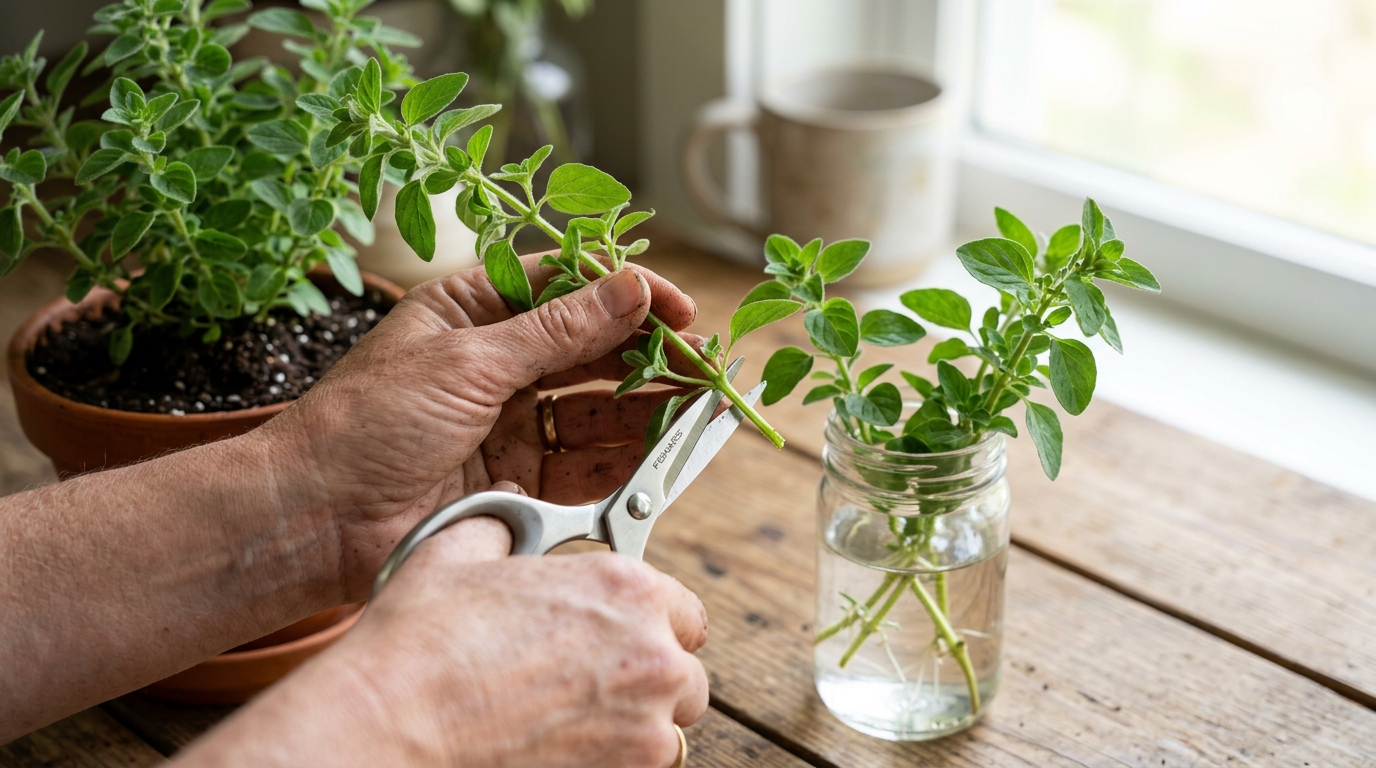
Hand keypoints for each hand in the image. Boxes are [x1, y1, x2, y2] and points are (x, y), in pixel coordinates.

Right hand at [171, 529, 709, 767]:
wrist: (395, 725)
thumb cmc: (423, 642)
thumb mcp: (459, 553)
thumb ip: (504, 528)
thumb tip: (507, 521)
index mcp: (626, 588)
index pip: (684, 610)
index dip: (651, 624)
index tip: (621, 638)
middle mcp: (652, 654)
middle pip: (684, 674)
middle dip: (646, 679)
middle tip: (589, 684)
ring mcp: (645, 725)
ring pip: (669, 729)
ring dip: (634, 726)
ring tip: (571, 721)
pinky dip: (613, 760)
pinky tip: (562, 748)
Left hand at [261, 254, 703, 600]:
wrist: (314, 520)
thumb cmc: (367, 422)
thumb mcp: (467, 360)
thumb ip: (557, 331)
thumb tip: (630, 289)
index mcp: (473, 310)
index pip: (568, 287)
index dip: (627, 293)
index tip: (680, 311)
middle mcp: (497, 362)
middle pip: (592, 350)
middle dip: (649, 356)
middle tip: (703, 367)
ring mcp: (509, 423)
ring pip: (595, 408)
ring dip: (645, 408)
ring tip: (697, 409)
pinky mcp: (516, 479)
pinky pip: (583, 464)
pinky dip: (623, 459)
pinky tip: (658, 453)